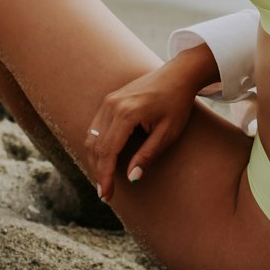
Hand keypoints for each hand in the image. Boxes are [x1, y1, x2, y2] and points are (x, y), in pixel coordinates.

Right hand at [84, 53, 204, 203]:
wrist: (178, 75)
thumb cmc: (177, 103)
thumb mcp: (167, 133)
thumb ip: (148, 155)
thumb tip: (132, 179)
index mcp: (127, 113)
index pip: (108, 151)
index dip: (105, 176)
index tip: (106, 195)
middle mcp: (112, 105)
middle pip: (95, 146)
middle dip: (98, 172)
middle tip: (105, 194)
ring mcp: (108, 100)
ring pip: (91, 137)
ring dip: (95, 160)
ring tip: (104, 179)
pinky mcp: (109, 100)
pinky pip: (95, 127)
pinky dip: (97, 146)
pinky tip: (105, 160)